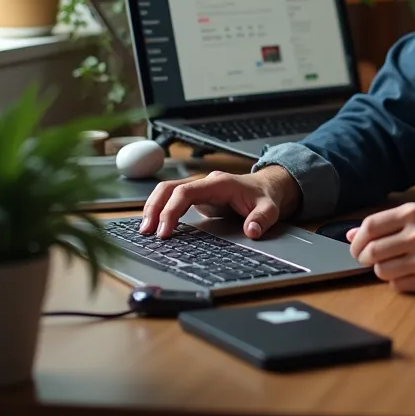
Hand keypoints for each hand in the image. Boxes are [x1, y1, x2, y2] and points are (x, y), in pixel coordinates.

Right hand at [139, 165, 300, 239]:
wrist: (267, 186)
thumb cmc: (265, 196)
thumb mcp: (270, 208)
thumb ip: (262, 219)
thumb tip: (252, 231)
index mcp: (219, 183)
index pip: (186, 191)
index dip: (172, 210)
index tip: (165, 232)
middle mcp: (206, 183)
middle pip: (170, 188)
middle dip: (155, 208)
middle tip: (146, 232)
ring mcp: (199, 188)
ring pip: (167, 190)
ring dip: (153, 207)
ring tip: (144, 230)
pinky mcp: (197, 196)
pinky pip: (172, 197)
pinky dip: (160, 208)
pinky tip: (153, 224)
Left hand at [347, 203, 414, 292]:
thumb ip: (384, 224)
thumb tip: (350, 235)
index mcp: (413, 213)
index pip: (370, 227)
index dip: (357, 240)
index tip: (355, 247)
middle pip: (371, 251)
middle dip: (363, 258)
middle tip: (367, 259)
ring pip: (381, 271)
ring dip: (381, 270)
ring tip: (392, 265)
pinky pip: (397, 285)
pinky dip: (397, 281)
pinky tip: (408, 273)